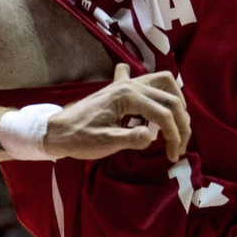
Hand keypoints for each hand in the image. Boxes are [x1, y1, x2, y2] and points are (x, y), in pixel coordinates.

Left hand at [45, 65, 191, 162]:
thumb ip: (131, 139)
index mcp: (127, 95)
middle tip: (179, 146)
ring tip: (175, 126)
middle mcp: (129, 84)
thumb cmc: (78, 138)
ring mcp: (124, 84)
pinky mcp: (120, 89)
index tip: (173, 156)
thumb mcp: (105, 142)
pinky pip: (147, 81)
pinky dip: (160, 92)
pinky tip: (159, 106)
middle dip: (181, 122)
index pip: (163, 114)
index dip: (174, 136)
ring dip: (175, 102)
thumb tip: (152, 136)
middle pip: (170, 97)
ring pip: (163, 82)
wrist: (55, 131)